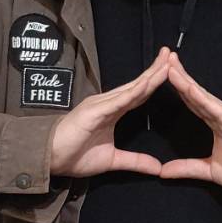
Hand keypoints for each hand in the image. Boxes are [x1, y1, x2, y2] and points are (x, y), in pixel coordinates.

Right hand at [49, 48, 171, 177]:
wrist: (49, 159)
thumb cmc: (75, 156)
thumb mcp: (113, 161)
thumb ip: (135, 162)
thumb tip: (158, 168)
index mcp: (113, 111)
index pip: (139, 94)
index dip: (154, 82)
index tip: (171, 69)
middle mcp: (108, 103)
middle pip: (137, 85)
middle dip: (156, 70)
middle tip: (171, 54)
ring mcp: (100, 105)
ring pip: (130, 89)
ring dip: (149, 77)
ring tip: (165, 64)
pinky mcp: (93, 112)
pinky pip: (117, 102)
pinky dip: (132, 93)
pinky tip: (145, 86)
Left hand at [158, 50, 221, 193]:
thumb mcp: (210, 170)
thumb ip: (187, 168)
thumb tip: (163, 172)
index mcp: (217, 123)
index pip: (194, 102)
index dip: (179, 88)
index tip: (164, 74)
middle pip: (196, 93)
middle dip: (180, 76)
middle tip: (165, 58)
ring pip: (203, 97)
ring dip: (187, 82)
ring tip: (171, 68)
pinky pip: (216, 109)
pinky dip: (202, 98)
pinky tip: (190, 89)